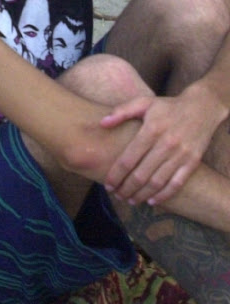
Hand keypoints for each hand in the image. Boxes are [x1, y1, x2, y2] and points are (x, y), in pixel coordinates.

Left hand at [100, 84, 227, 205]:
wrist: (201, 108)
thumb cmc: (167, 106)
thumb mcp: (143, 102)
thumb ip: (121, 111)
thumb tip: (102, 123)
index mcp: (151, 130)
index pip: (129, 158)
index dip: (116, 174)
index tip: (108, 185)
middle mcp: (166, 144)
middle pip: (142, 174)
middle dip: (127, 188)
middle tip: (117, 196)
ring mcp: (180, 155)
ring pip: (158, 182)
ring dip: (142, 194)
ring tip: (131, 200)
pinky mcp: (192, 162)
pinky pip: (176, 184)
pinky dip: (164, 195)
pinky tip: (152, 201)